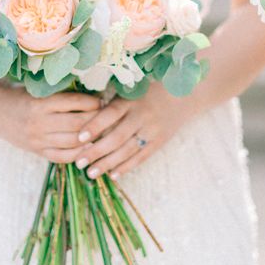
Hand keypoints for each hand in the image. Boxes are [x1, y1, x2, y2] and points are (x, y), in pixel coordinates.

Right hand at [0, 80, 100, 162]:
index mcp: (41, 103)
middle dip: (96, 120)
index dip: (92, 102)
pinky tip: (89, 147)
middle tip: (107, 117)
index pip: (74, 103)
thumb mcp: (39, 91)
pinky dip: (79, 154)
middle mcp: (39, 122)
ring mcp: (38, 140)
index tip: (102, 100)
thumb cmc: (24, 97)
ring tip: (103, 131)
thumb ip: (62, 94)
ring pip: (73, 142)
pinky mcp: (38, 152)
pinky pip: (63, 157)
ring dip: (91, 138)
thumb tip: (94, 94)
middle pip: (77, 124)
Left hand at [73, 83, 195, 179]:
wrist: (185, 94)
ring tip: (91, 173)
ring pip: (127, 150)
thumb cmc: (150, 89)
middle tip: (78, 162)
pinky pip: (142, 156)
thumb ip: (114, 101)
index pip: (111, 114)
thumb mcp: (133, 88)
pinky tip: (113, 175)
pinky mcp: (160, 140)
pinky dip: (127, 166)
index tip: (79, 137)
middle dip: (96, 151)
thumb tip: (86, 115)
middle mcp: (142, 115)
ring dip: (108, 163)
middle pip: (117, 136)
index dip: (94, 125)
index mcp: (132, 100)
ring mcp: (152, 129)